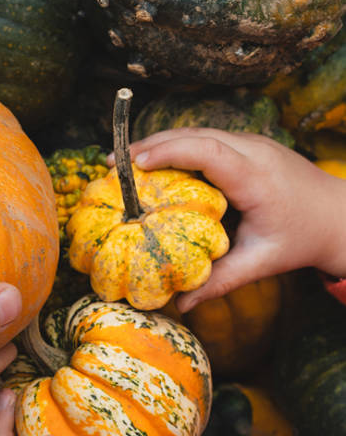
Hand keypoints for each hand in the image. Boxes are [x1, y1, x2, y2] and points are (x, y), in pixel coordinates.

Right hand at [126, 128, 345, 309]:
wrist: (341, 216)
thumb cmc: (302, 239)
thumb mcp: (261, 262)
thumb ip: (220, 281)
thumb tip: (179, 305)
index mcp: (256, 177)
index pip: (206, 150)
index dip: (167, 152)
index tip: (132, 165)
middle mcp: (253, 150)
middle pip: (193, 134)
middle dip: (148, 145)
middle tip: (111, 164)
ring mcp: (252, 142)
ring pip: (197, 131)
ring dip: (159, 143)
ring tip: (123, 163)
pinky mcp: (247, 144)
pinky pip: (206, 137)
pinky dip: (176, 146)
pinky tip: (154, 163)